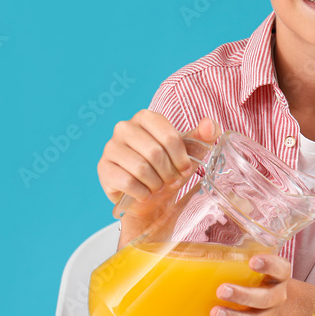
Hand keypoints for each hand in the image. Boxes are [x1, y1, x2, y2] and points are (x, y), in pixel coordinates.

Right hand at [97, 110, 219, 205]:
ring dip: (155, 184)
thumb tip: (211, 125)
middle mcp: (124, 128)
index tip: (184, 168)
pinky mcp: (103, 168)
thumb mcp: (186, 153)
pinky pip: (127, 182)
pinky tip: (144, 193)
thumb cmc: (166, 169)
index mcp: (145, 117)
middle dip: (168, 173)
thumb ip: (201, 137)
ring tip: (158, 187)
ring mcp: (110, 147)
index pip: (169, 136)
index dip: (181, 157)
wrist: (148, 198)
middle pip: (154, 153)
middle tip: (171, 181)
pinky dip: (142, 193)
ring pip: (140, 168)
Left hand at [210, 254, 290, 315]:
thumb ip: (232, 251)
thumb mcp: (250, 258)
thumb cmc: (253, 273)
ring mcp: (268, 315)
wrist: (270, 300)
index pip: (280, 268)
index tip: (253, 261)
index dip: (269, 265)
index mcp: (279, 274)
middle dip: (243, 295)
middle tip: (222, 290)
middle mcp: (277, 295)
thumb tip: (183, 239)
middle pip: (266, 299)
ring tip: (215, 313)